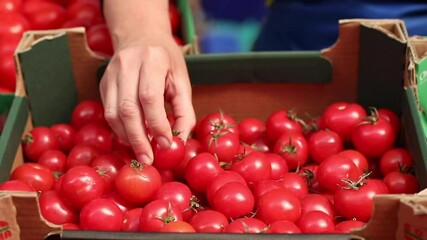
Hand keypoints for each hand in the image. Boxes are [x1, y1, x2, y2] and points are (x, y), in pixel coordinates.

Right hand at [99, 33, 194, 164]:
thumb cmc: (167, 60)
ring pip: (113, 113)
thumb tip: (180, 142)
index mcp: (152, 58)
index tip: (166, 144)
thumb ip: (184, 112)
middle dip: (138, 138)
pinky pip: (108, 112)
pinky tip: (132, 138)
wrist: (141, 35)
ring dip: (128, 137)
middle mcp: (127, 63)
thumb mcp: (182, 81)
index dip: (157, 124)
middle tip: (148, 159)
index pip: (150, 97)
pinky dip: (120, 130)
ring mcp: (111, 72)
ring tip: (142, 152)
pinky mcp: (103, 82)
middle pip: (127, 108)